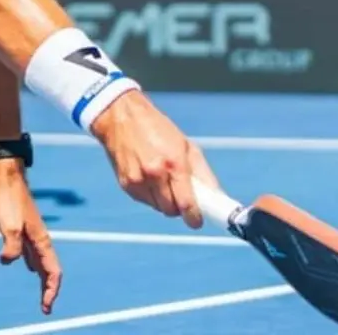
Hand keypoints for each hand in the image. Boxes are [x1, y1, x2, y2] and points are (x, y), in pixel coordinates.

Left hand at [0, 161, 62, 314]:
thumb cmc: (7, 197)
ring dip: (41, 279)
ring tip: (41, 294)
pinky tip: (26, 266)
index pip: (53, 271)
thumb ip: (11, 245)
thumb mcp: (8, 224)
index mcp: (41, 240)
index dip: (51, 290)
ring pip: (40, 261)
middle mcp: (39, 238)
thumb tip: (8, 261)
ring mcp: (30, 233)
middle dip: (49, 290)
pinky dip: (31, 263)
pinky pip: (31, 251)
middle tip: (45, 309)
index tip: (46, 306)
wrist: (5, 174)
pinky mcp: (20, 227)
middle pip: (49, 270)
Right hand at [91, 92, 219, 228]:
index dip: (194, 217)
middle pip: (172, 210)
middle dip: (179, 207)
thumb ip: (202, 172)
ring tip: (162, 181)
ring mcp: (138, 180)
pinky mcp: (126, 184)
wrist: (122, 117)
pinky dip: (150, 195)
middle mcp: (155, 174)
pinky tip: (148, 177)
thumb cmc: (158, 128)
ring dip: (164, 201)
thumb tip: (215, 195)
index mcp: (174, 163)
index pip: (187, 203)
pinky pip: (144, 201)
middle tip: (181, 195)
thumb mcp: (186, 145)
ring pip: (158, 207)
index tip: (197, 221)